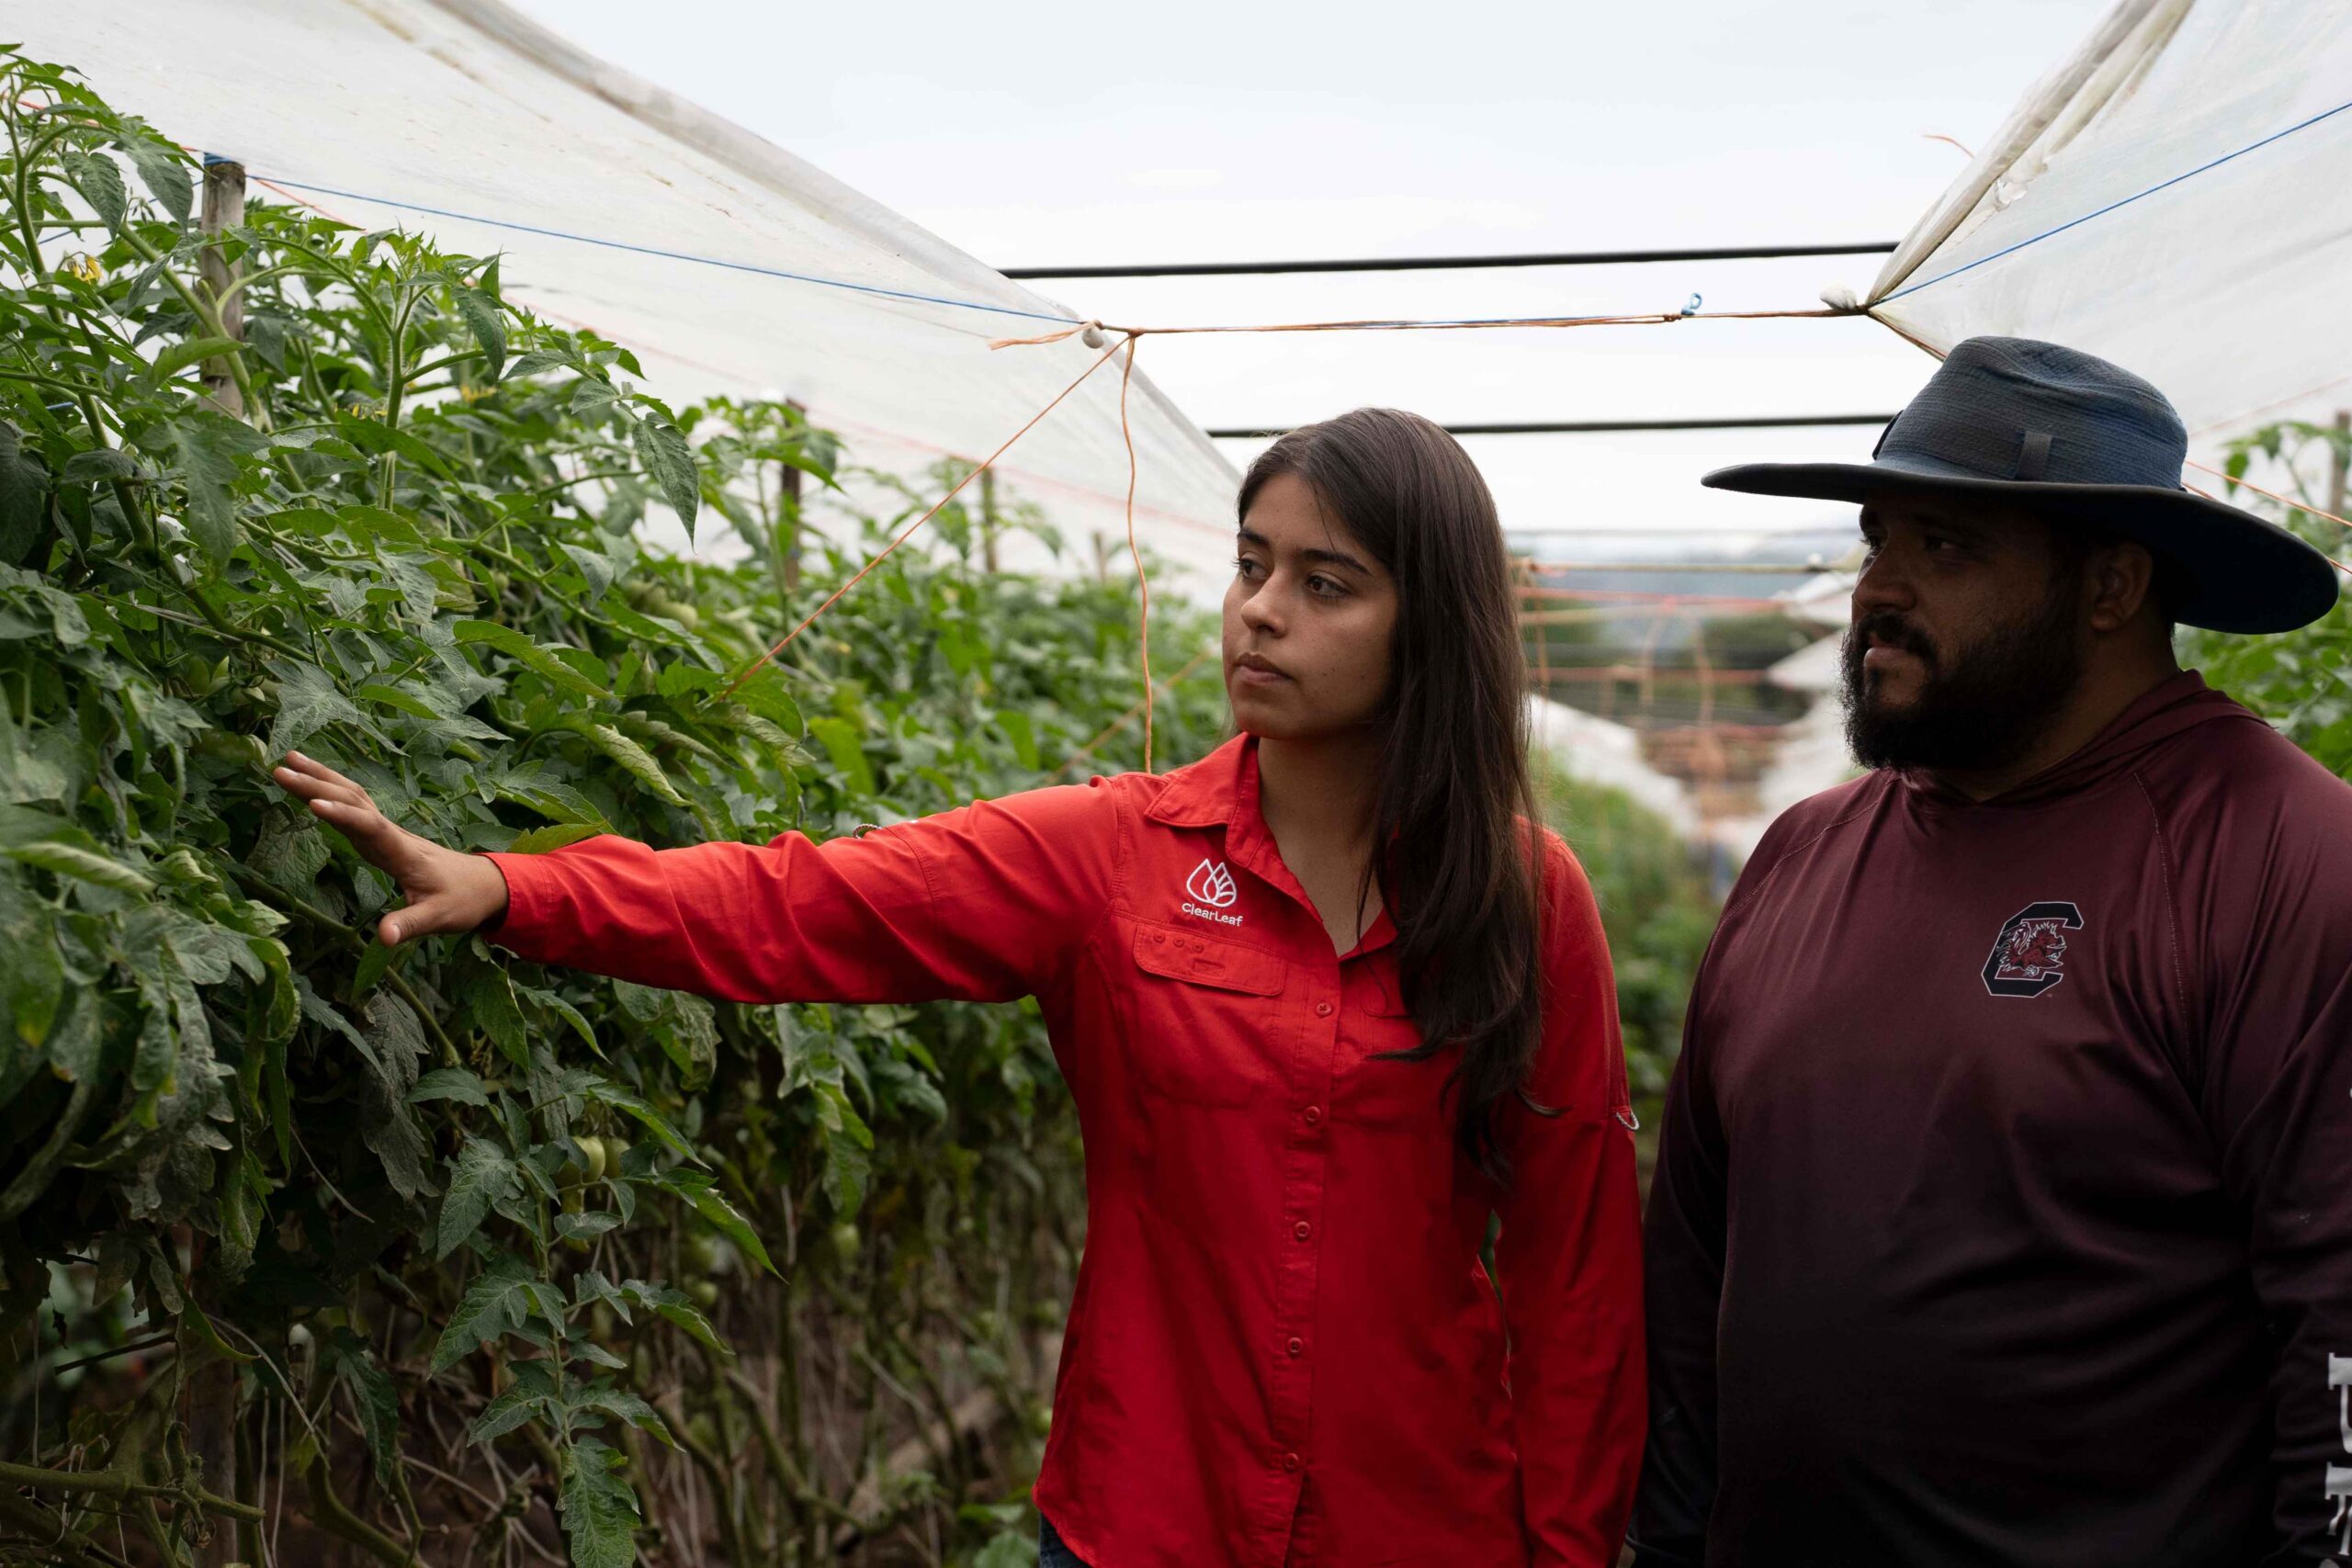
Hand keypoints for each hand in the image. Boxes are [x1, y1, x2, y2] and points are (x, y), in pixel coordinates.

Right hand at [270, 751, 509, 944]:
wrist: (483, 884)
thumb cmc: (461, 901)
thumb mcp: (438, 918)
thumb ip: (410, 925)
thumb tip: (383, 938)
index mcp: (403, 852)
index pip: (371, 828)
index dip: (344, 816)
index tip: (313, 805)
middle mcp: (392, 834)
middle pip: (354, 802)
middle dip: (317, 786)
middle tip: (279, 770)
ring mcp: (387, 831)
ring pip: (353, 796)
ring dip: (321, 777)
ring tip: (288, 759)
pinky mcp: (382, 833)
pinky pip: (354, 805)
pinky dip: (331, 789)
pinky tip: (311, 781)